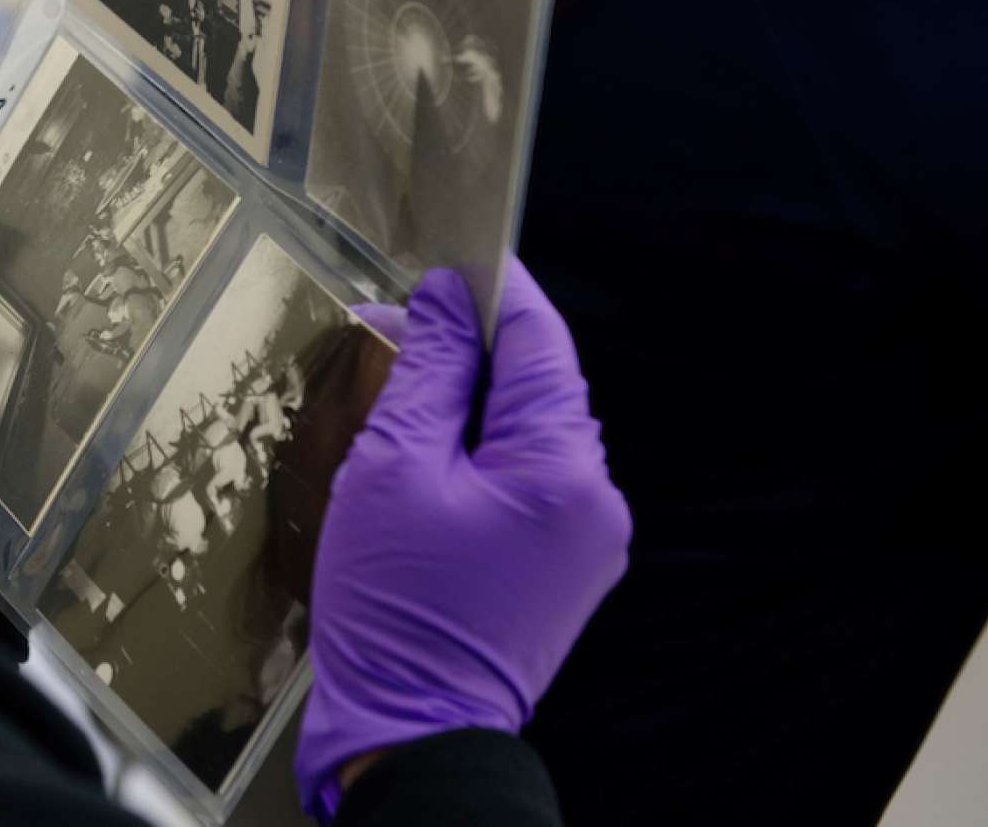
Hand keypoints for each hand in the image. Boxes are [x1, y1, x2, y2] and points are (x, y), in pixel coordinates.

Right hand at [295, 260, 630, 819]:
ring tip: (399, 393)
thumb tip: (444, 299)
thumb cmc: (396, 606)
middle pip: (536, 383)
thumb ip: (425, 370)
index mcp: (562, 465)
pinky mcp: (564, 568)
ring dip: (469, 402)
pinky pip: (527, 481)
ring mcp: (587, 538)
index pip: (539, 337)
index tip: (448, 257)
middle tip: (396, 325)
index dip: (492, 287)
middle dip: (468, 348)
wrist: (413, 731)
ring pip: (528, 431)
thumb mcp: (392, 467)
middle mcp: (595, 497)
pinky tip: (425, 459)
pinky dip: (480, 454)